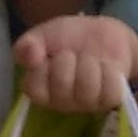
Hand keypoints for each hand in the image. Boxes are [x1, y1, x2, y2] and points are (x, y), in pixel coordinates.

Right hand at [16, 13, 137, 113]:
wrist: (102, 32)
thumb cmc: (68, 37)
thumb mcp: (42, 36)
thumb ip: (27, 45)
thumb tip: (30, 55)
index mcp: (40, 89)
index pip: (34, 88)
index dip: (43, 67)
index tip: (48, 54)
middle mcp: (61, 102)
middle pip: (62, 85)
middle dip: (69, 59)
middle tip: (73, 54)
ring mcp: (85, 104)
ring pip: (87, 90)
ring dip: (91, 64)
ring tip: (92, 58)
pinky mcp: (108, 101)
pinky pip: (110, 92)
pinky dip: (110, 72)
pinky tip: (107, 66)